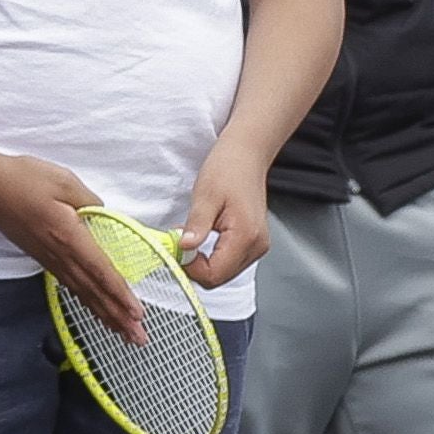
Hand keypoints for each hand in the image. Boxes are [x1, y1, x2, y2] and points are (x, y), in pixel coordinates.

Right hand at [0, 149, 134, 329]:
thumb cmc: (22, 179)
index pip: (101, 272)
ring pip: (82, 293)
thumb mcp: (64, 182)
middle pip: (94, 292)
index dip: (120, 295)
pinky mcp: (41, 256)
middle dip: (118, 317)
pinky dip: (86, 301)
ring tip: (122, 333)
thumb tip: (106, 217)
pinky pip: (70, 285)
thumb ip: (91, 202)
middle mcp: (59, 255)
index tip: (137, 314)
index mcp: (69, 237)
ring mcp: (48, 258)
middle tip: (138, 339)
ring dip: (104, 314)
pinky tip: (93, 307)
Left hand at [175, 139, 273, 289]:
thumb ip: (196, 226)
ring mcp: (257, 246)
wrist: (246, 155)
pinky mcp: (253, 243)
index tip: (176, 249)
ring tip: (193, 236)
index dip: (190, 267)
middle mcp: (256, 246)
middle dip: (195, 265)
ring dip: (203, 261)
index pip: (214, 274)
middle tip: (180, 242)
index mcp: (246, 236)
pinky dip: (213, 256)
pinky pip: (229, 261)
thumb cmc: (228, 169)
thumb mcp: (205, 196)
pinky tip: (204, 237)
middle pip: (219, 278)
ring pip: (224, 272)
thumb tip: (183, 249)